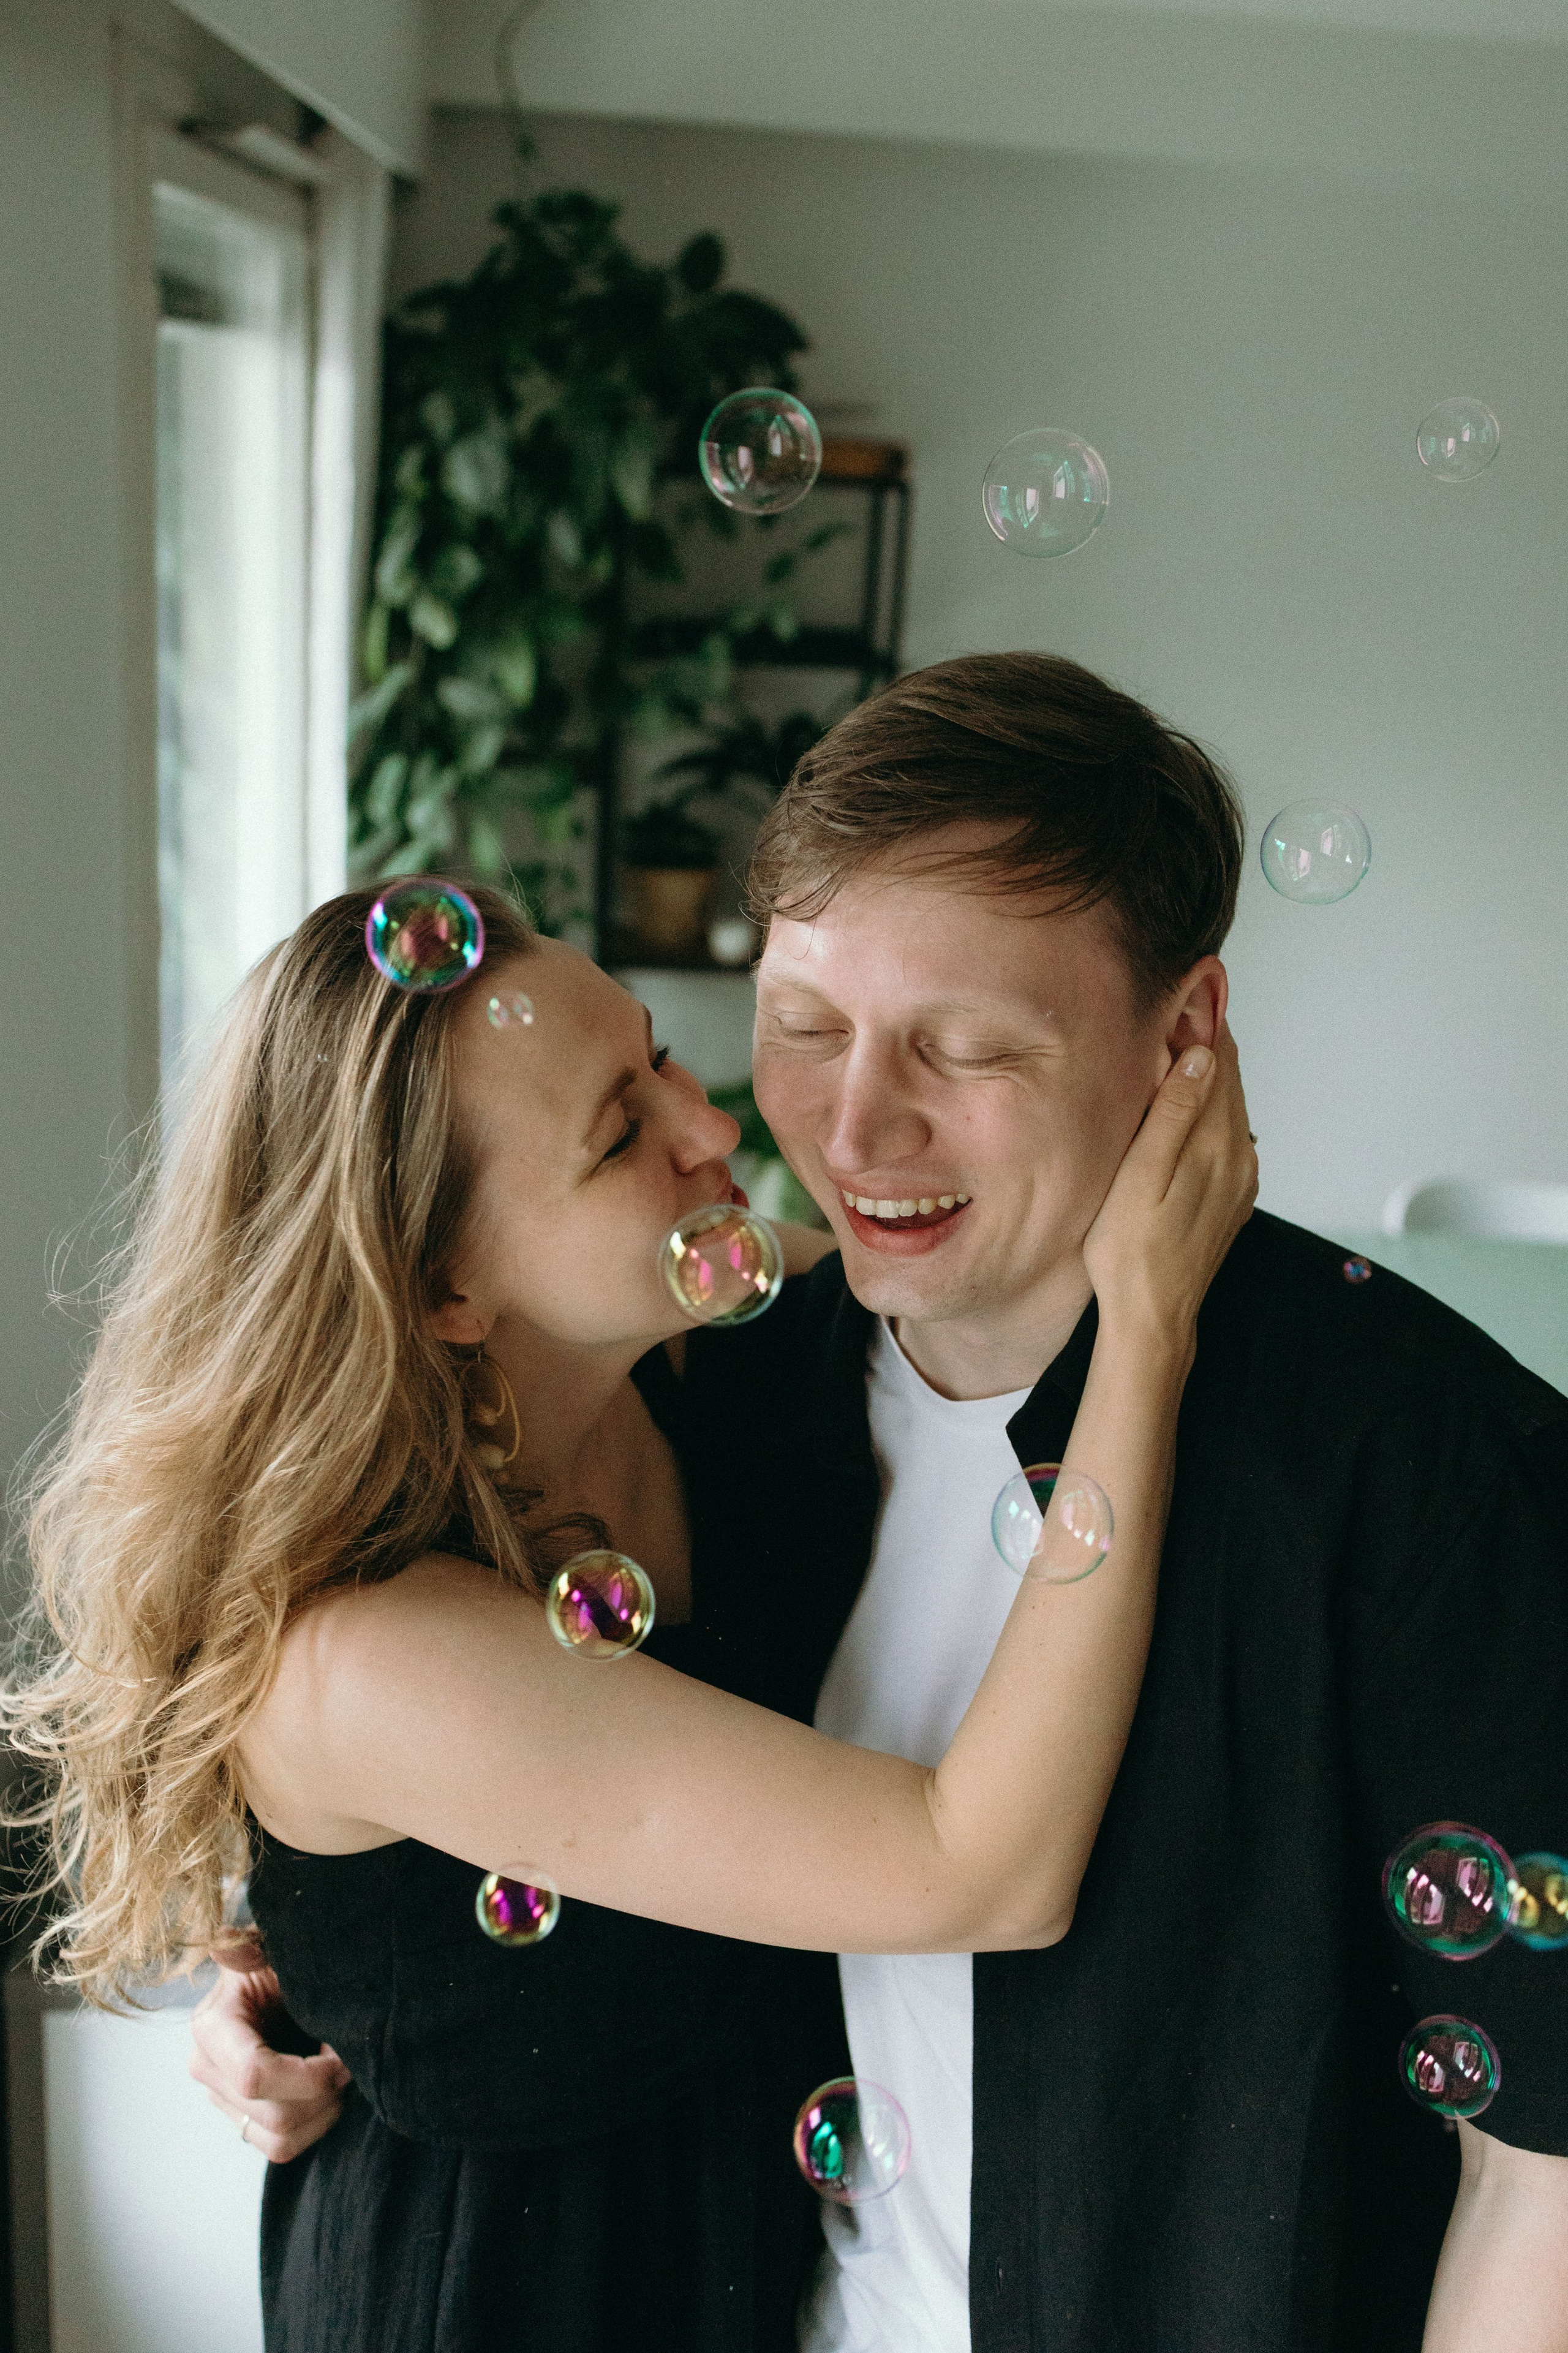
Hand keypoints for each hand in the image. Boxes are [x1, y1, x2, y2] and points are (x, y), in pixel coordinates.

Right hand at [188, 1940, 349, 2162]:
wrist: (281, 1979)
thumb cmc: (280, 1962)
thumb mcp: (271, 1950)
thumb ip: (250, 1948)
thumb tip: (226, 1942)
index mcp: (211, 2027)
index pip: (256, 2075)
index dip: (309, 2075)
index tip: (341, 2054)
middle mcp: (208, 2069)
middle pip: (275, 2115)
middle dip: (324, 2092)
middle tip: (349, 2061)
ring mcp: (223, 2099)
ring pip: (280, 2140)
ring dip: (323, 2112)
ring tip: (339, 2074)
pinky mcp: (243, 2117)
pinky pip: (281, 2146)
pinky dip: (314, 2125)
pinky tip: (328, 2091)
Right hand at [1082, 1025, 1257, 1353]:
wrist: (1153, 1317)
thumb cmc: (1131, 1252)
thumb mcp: (1141, 1177)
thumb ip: (1172, 1114)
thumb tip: (1201, 1056)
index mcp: (1218, 1146)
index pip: (1221, 1061)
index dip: (1207, 1019)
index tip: (1196, 982)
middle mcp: (1239, 1158)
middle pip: (1229, 1078)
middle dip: (1208, 1037)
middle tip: (1186, 998)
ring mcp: (1239, 1178)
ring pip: (1228, 1105)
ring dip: (1207, 1071)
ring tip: (1181, 1038)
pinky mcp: (1230, 1196)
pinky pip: (1225, 1133)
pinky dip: (1208, 1106)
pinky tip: (1186, 1101)